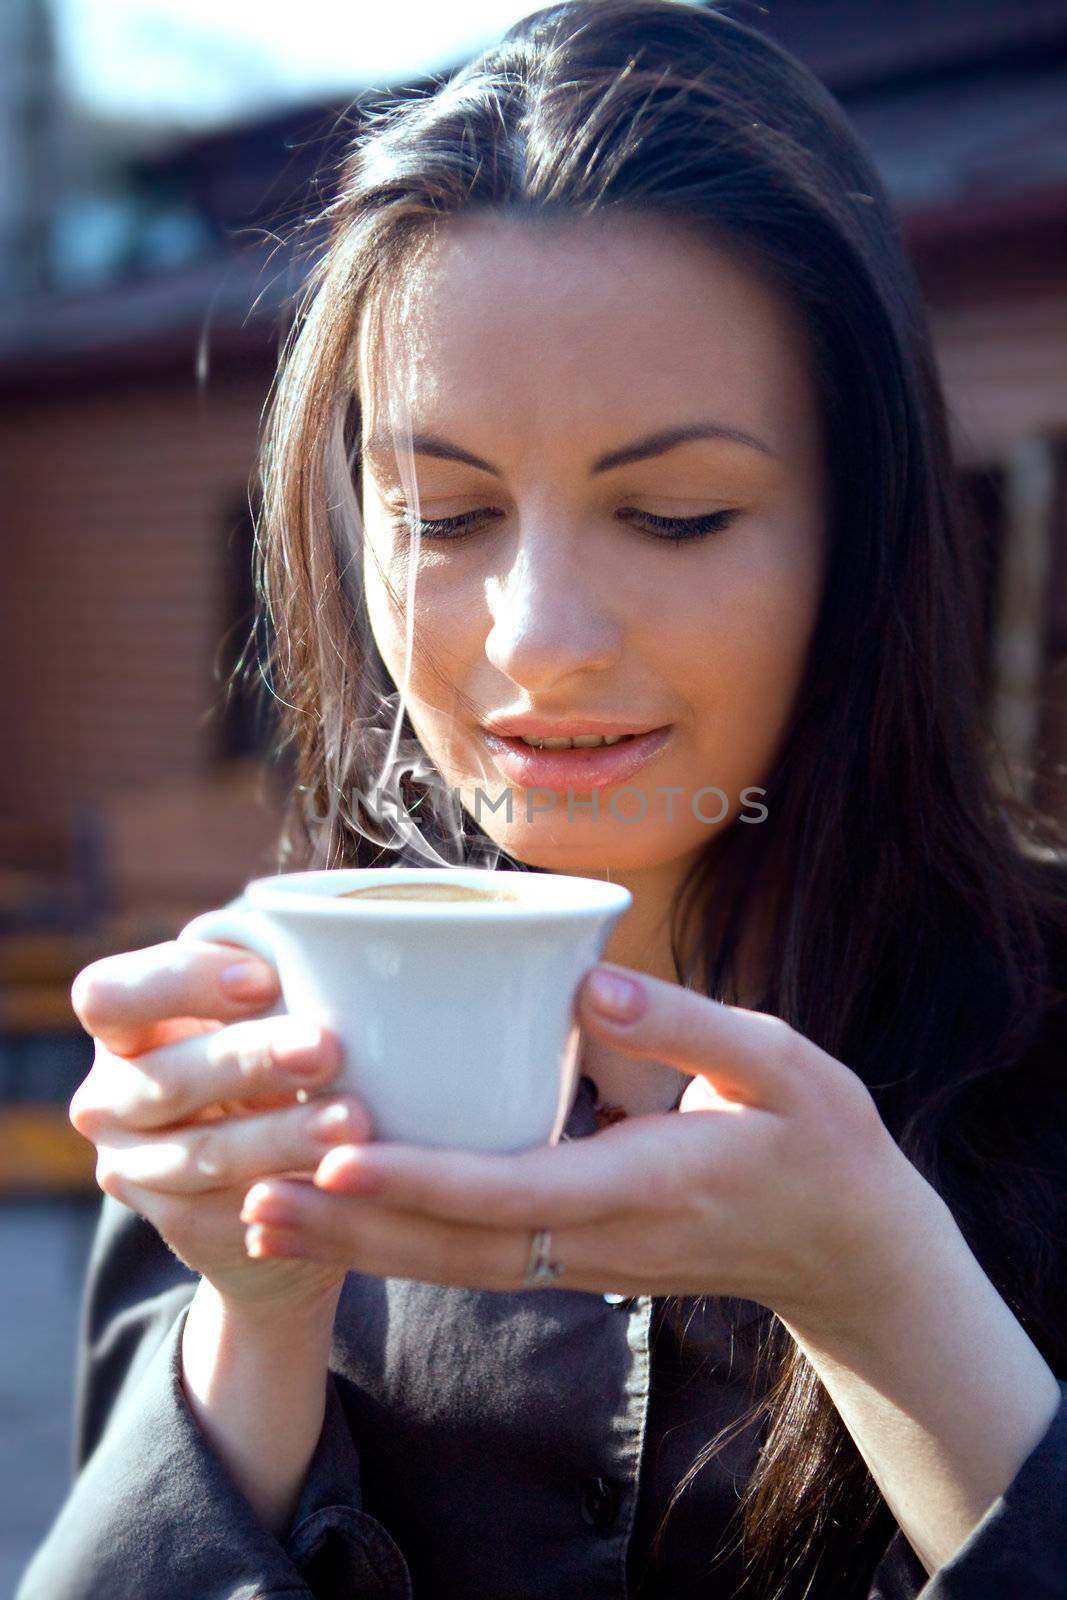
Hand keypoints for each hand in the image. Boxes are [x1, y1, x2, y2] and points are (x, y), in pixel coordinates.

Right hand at [68, 939, 373, 1313]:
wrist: (272, 1163)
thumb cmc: (271, 1046)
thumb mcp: (264, 1004)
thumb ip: (273, 974)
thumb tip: (334, 943)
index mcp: (119, 1027)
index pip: (110, 997)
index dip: (181, 985)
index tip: (266, 979)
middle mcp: (108, 1101)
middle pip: (166, 1080)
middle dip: (250, 1062)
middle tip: (326, 1048)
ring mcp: (134, 1170)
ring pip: (204, 1154)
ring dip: (281, 1136)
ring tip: (353, 1119)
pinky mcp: (179, 1224)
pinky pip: (232, 1212)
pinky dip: (290, 1194)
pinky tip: (340, 1177)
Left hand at [237, 963, 923, 1334]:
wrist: (847, 1246)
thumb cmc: (815, 1141)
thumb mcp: (777, 1065)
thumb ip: (684, 1026)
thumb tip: (587, 989)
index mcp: (644, 1184)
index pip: (514, 1190)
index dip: (422, 1177)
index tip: (340, 1154)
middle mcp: (597, 1238)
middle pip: (454, 1245)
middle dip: (351, 1226)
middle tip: (249, 1196)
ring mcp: (583, 1260)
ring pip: (452, 1263)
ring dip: (357, 1246)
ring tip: (260, 1217)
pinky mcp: (575, 1257)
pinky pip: (473, 1258)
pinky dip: (399, 1244)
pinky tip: (342, 1221)